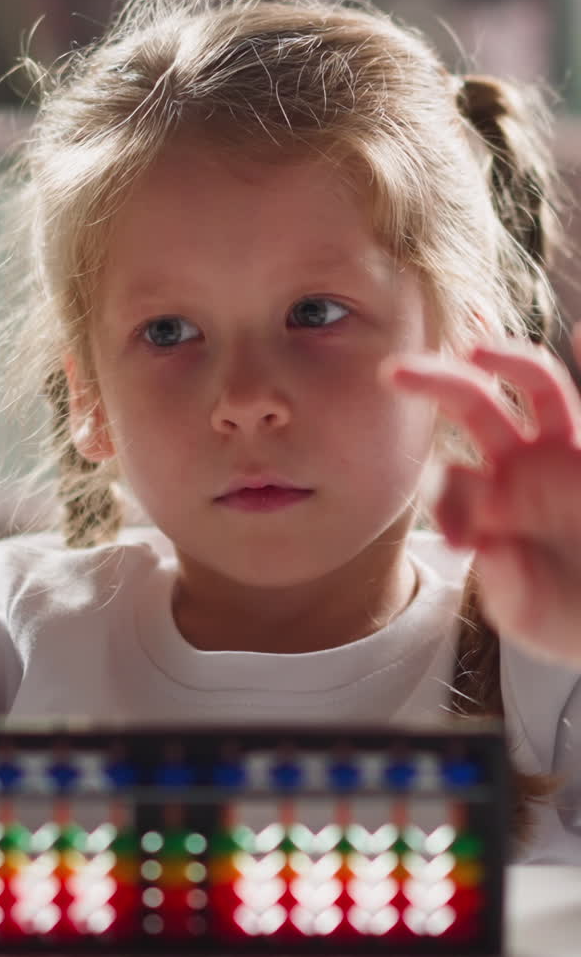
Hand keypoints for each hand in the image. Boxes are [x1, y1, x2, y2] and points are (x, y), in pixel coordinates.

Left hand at [379, 322, 580, 666]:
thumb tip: (490, 551)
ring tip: (476, 342)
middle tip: (393, 371)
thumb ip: (510, 590)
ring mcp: (562, 449)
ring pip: (533, 385)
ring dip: (505, 355)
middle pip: (473, 405)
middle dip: (434, 383)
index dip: (450, 500)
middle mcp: (518, 464)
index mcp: (486, 502)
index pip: (452, 479)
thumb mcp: (533, 614)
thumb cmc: (568, 614)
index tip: (460, 541)